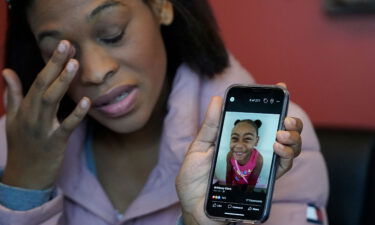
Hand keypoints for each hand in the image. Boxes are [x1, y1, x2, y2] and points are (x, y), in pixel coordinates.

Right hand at [1, 40, 89, 189]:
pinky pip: (66, 126)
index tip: (63, 44)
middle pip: (44, 85)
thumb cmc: (21, 146)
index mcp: (24, 108)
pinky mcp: (55, 143)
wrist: (24, 178)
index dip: (51, 62)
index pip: (38, 80)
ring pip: (51, 101)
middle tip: (68, 44)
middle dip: (55, 64)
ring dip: (63, 82)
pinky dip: (76, 114)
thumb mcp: (12, 119)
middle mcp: (31, 115)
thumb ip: (12, 95)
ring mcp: (42, 129)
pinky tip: (86, 101)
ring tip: (75, 64)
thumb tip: (7, 72)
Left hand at [176, 85, 303, 224]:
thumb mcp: (198, 148)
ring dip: (291, 137)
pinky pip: (283, 167)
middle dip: (290, 121)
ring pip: (288, 148)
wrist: (195, 208)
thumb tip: (216, 99)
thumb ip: (210, 126)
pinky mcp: (264, 182)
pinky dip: (286, 156)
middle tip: (284, 117)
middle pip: (282, 132)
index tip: (280, 87)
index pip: (260, 120)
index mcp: (239, 140)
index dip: (272, 103)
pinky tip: (278, 148)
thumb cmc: (194, 179)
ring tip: (281, 134)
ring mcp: (261, 166)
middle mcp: (255, 151)